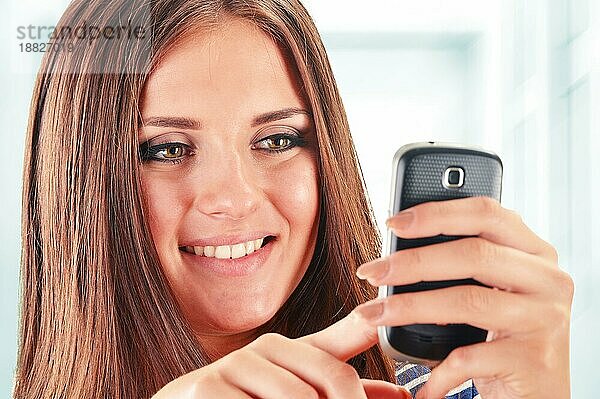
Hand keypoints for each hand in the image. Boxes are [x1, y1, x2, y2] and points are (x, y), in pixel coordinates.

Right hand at [151, 310, 409, 398]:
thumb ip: (343, 388)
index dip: (369, 362)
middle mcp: (266, 348)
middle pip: (334, 382)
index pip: (344, 351)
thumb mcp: (297, 394)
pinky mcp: (208, 389)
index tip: (400, 381)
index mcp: (290, 347)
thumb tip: (404, 397)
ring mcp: (236, 366)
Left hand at [354, 197, 573, 398]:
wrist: (540, 397)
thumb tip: (393, 253)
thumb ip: (459, 265)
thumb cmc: (503, 338)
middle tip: (371, 273)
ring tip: (373, 316)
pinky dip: (438, 369)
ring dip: (409, 307)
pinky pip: (470, 356)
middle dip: (412, 262)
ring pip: (467, 301)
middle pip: (474, 254)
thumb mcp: (488, 292)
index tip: (393, 223)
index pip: (486, 213)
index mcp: (534, 252)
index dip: (436, 213)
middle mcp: (548, 280)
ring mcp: (546, 319)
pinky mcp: (535, 360)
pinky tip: (422, 381)